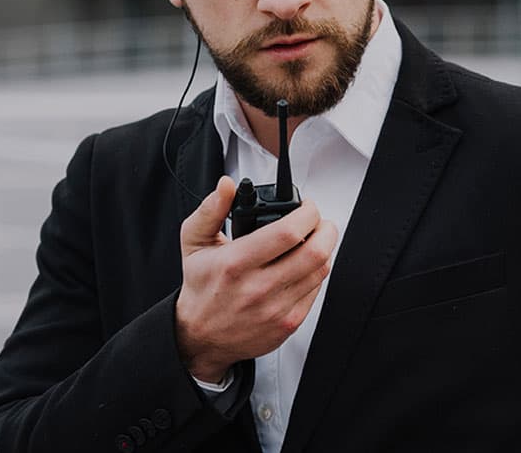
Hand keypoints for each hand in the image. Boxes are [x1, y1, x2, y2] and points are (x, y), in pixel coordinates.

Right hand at [174, 176, 338, 382]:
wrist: (200, 335)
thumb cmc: (200, 286)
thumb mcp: (194, 242)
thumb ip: (211, 209)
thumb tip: (226, 186)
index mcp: (235, 263)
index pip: (287, 232)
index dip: (307, 213)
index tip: (306, 206)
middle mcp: (258, 288)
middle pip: (314, 252)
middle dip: (325, 229)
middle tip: (318, 222)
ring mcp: (276, 309)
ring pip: (320, 271)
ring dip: (324, 248)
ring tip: (313, 240)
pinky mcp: (288, 324)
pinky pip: (316, 291)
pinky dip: (316, 273)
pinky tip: (304, 265)